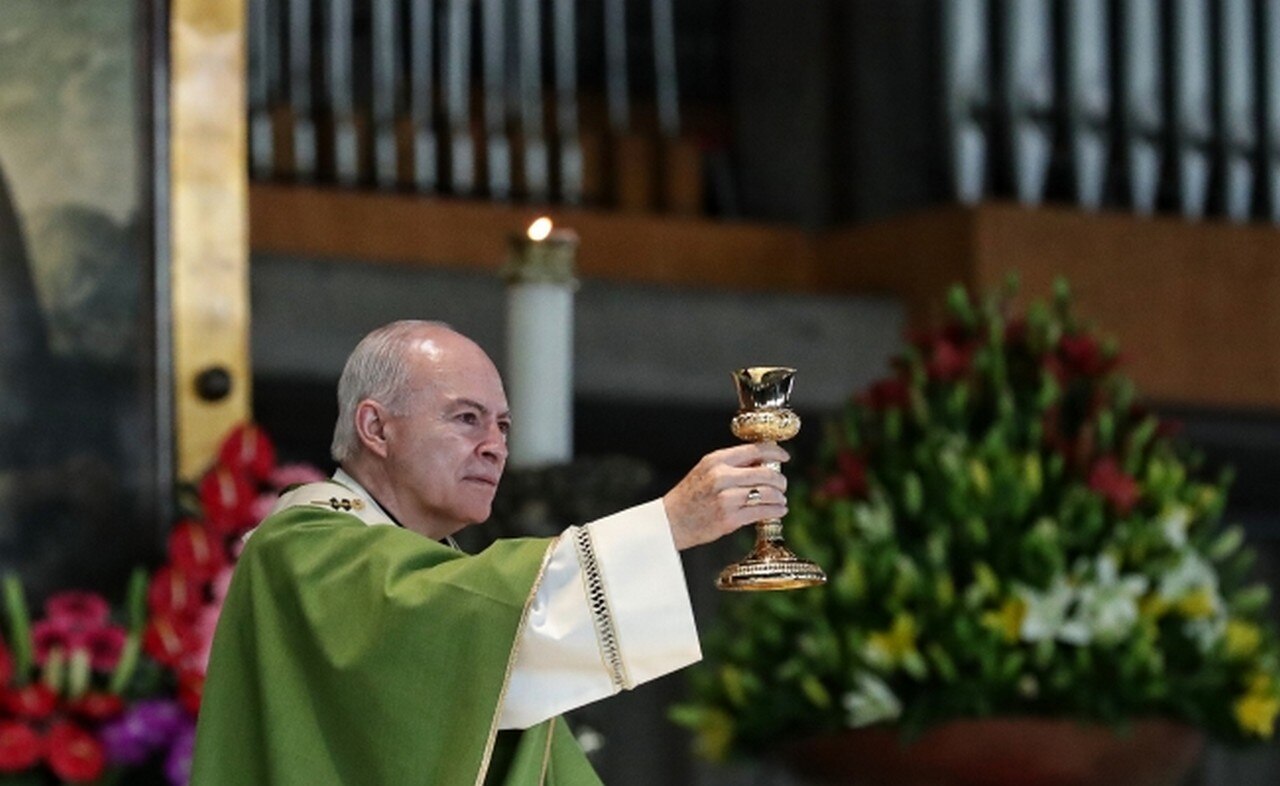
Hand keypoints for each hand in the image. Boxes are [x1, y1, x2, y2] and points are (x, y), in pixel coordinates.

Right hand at [662, 442, 788, 550]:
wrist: (671, 521)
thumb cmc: (690, 496)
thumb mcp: (706, 470)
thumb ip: (732, 465)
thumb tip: (763, 462)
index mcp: (716, 460)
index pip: (755, 450)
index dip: (775, 453)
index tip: (784, 457)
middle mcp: (722, 477)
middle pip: (765, 474)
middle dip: (780, 480)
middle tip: (782, 485)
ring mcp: (726, 499)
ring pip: (767, 493)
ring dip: (780, 497)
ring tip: (781, 499)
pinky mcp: (729, 519)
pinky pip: (761, 512)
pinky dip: (775, 511)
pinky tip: (779, 510)